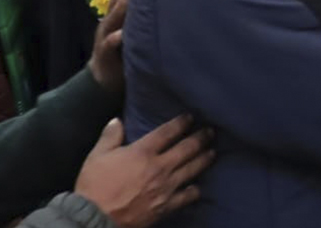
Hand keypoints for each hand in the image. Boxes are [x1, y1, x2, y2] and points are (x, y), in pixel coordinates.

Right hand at [76, 116, 214, 227]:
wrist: (95, 218)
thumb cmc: (94, 186)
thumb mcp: (97, 156)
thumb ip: (110, 137)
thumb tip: (117, 120)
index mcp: (143, 152)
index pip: (168, 132)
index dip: (182, 123)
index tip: (190, 118)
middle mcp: (160, 166)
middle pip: (188, 148)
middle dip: (201, 138)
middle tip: (210, 132)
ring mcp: (167, 186)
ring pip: (193, 169)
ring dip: (205, 158)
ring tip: (212, 152)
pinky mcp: (168, 205)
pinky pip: (188, 195)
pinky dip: (195, 189)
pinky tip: (198, 186)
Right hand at [88, 0, 129, 92]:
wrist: (104, 77)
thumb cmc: (125, 50)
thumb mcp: (135, 30)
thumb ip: (145, 15)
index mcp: (118, 15)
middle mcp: (110, 22)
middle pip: (117, 1)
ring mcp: (105, 36)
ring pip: (112, 19)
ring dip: (121, 8)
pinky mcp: (104, 53)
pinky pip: (109, 43)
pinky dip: (116, 38)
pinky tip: (123, 34)